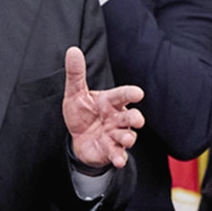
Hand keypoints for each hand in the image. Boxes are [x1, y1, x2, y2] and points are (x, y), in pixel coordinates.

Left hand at [63, 47, 143, 168]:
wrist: (80, 140)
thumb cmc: (82, 114)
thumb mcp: (75, 94)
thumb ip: (76, 74)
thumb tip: (73, 50)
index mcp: (110, 102)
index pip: (123, 96)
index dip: (131, 94)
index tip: (138, 93)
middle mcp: (117, 118)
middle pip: (131, 117)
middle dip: (135, 118)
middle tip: (137, 120)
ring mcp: (116, 135)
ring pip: (128, 136)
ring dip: (128, 138)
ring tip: (125, 139)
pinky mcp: (112, 150)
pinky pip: (119, 154)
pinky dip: (120, 157)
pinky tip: (119, 160)